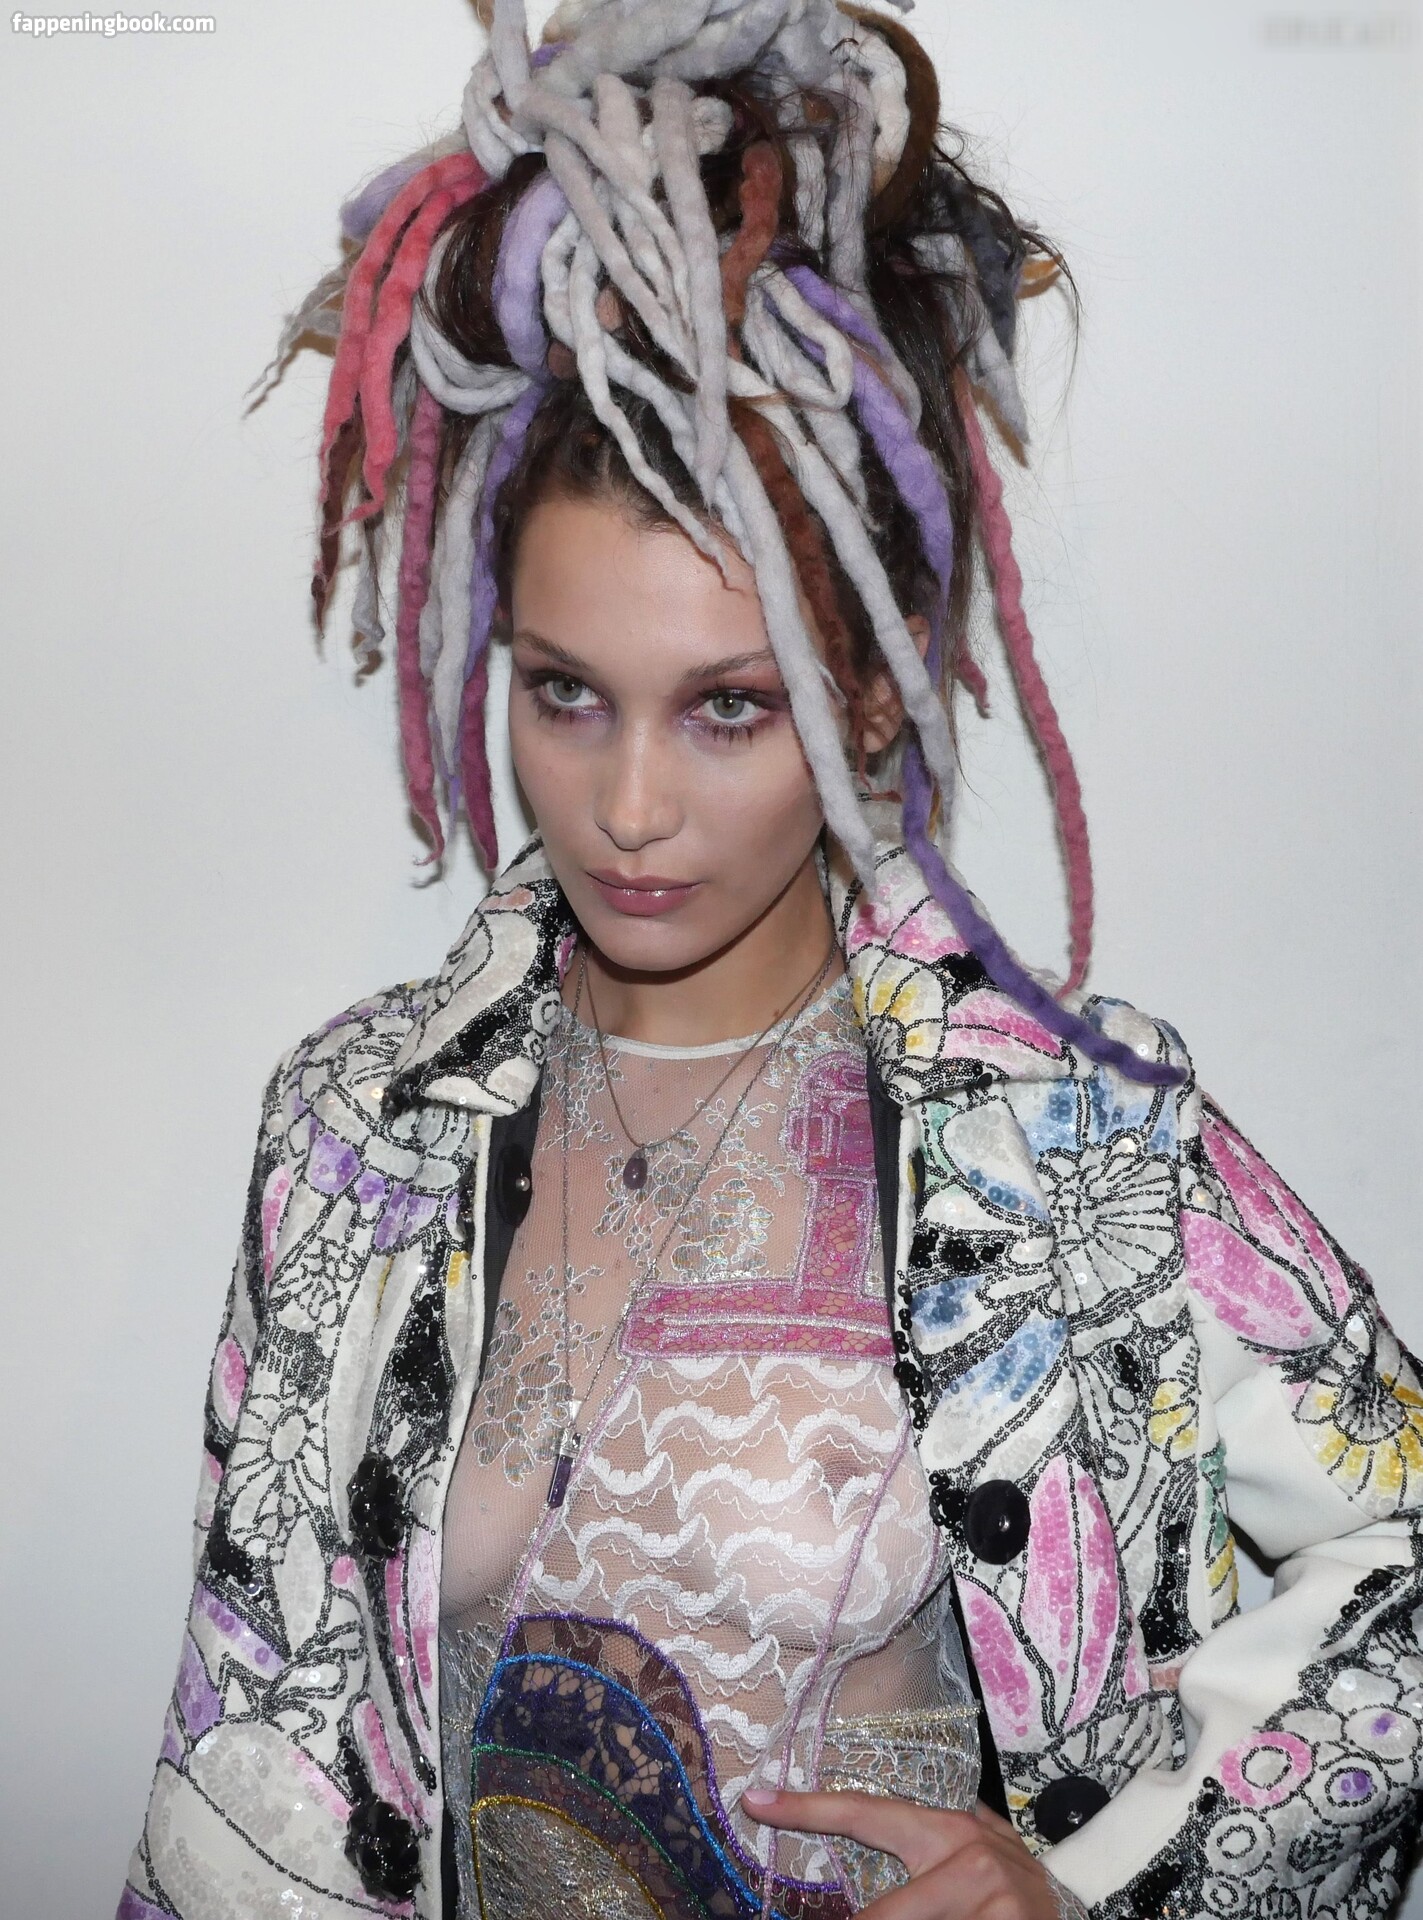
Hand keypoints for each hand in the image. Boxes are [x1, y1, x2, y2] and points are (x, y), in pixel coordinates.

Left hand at [739, 1788, 1066, 1919]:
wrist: (1083, 1913)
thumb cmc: (1006, 1888)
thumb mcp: (966, 1856)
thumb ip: (921, 1844)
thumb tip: (842, 1829)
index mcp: (949, 1831)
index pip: (867, 1813)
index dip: (809, 1808)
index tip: (757, 1799)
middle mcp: (971, 1860)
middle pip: (884, 1915)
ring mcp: (996, 1900)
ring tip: (936, 1917)